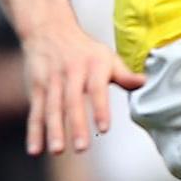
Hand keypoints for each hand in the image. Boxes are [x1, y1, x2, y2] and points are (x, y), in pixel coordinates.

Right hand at [22, 21, 143, 155]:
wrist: (49, 30)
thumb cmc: (85, 50)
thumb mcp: (107, 57)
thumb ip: (124, 74)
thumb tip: (145, 82)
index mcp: (92, 66)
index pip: (96, 89)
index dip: (100, 108)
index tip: (105, 128)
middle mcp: (70, 73)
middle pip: (71, 102)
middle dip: (76, 125)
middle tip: (82, 148)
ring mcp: (51, 81)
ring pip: (51, 108)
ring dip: (54, 131)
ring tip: (58, 150)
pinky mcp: (36, 88)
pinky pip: (35, 112)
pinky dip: (34, 132)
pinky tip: (35, 150)